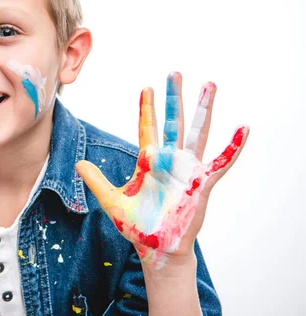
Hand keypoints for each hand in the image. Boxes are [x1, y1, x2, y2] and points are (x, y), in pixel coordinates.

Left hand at [76, 72, 248, 269]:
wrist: (156, 248)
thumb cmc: (137, 226)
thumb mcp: (111, 201)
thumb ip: (96, 180)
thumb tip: (78, 163)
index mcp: (149, 162)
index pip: (147, 127)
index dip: (147, 108)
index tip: (146, 87)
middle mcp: (169, 160)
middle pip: (172, 122)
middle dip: (173, 98)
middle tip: (174, 73)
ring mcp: (187, 170)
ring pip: (197, 132)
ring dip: (204, 109)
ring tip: (210, 85)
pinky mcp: (201, 183)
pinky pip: (221, 162)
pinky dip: (232, 146)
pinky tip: (243, 129)